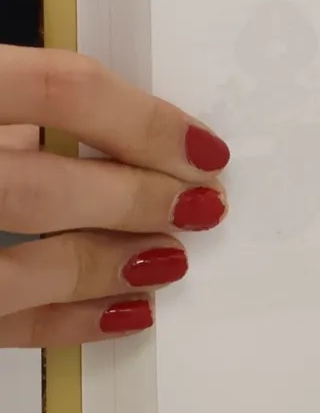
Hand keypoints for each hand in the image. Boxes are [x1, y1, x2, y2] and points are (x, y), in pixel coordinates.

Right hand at [0, 49, 229, 346]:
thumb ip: (29, 103)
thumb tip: (130, 126)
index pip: (59, 89)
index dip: (144, 121)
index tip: (208, 150)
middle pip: (44, 186)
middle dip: (138, 200)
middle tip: (204, 209)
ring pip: (17, 269)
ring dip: (106, 267)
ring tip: (171, 262)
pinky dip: (65, 322)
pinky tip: (129, 312)